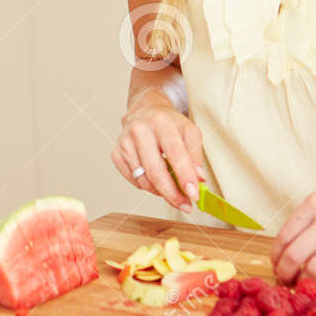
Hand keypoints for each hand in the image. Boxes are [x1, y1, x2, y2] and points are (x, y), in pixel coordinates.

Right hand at [111, 88, 205, 210]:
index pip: (174, 154)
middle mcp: (139, 131)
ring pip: (144, 180)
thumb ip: (195, 156)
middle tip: (185, 205)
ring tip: (173, 191)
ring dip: (161, 192)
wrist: (145, 110)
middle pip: (155, 172)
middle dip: (172, 194)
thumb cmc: (169, 123)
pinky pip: (134, 180)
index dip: (184, 177)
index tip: (193, 195)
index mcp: (161, 122)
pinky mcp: (116, 154)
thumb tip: (199, 180)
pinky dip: (148, 186)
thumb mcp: (189, 132)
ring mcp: (125, 143)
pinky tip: (157, 181)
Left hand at [268, 171, 315, 287]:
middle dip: (284, 272)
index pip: (284, 236)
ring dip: (305, 281)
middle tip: (284, 278)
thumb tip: (289, 245)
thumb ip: (308, 217)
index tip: (275, 263)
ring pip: (313, 270)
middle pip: (293, 256)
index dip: (275, 255)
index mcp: (313, 204)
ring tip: (304, 282)